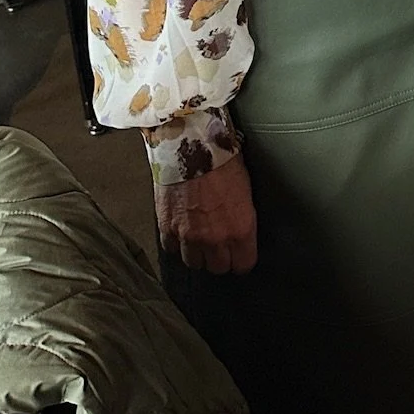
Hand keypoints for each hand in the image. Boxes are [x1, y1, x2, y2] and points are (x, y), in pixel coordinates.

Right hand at [155, 153, 257, 272]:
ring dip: (198, 253)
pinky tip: (181, 231)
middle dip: (221, 258)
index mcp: (241, 228)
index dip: (242, 260)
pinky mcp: (167, 228)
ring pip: (194, 263)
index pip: (244, 265)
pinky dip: (176, 243)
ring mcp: (189, 236)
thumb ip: (242, 217)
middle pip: (218, 268)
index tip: (240, 256)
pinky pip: (172, 249)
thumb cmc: (223, 160)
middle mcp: (215, 238)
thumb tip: (240, 229)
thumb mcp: (246, 189)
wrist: (192, 145)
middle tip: (220, 246)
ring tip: (200, 238)